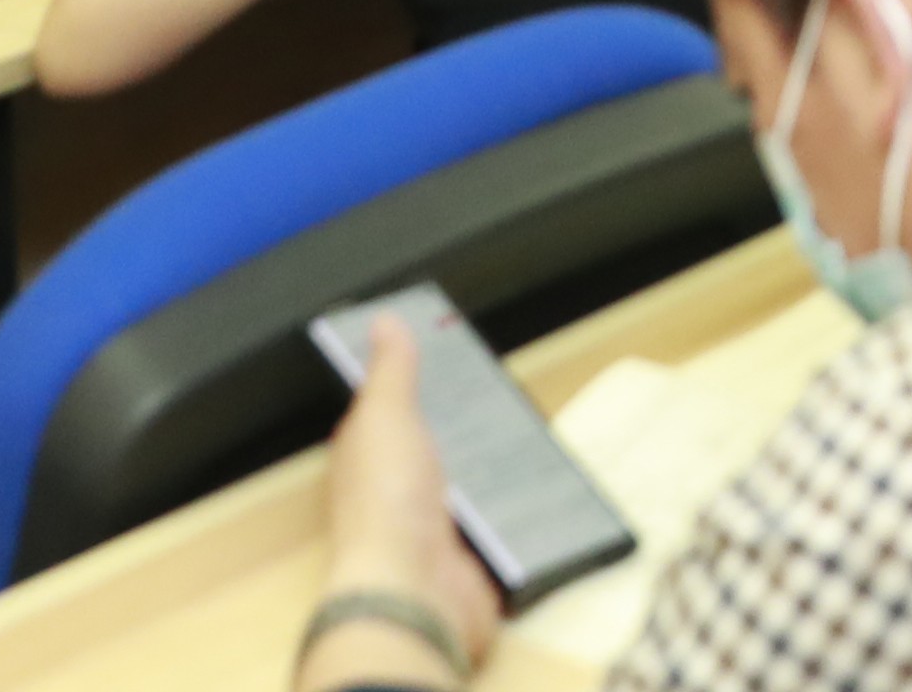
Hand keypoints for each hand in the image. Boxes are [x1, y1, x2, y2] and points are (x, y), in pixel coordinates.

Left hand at [311, 319, 504, 687]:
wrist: (414, 591)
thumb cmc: (388, 500)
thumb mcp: (386, 416)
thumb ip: (391, 371)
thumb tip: (383, 320)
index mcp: (368, 455)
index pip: (393, 410)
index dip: (420, 384)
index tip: (458, 353)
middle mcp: (398, 490)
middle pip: (437, 444)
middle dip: (468, 420)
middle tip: (509, 385)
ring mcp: (435, 526)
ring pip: (470, 481)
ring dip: (496, 463)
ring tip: (534, 424)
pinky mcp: (471, 554)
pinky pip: (499, 520)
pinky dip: (518, 504)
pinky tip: (544, 481)